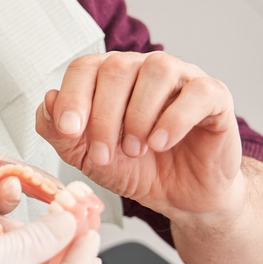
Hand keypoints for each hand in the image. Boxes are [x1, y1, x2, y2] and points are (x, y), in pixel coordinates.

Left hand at [36, 52, 244, 222]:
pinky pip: (197, 92)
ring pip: (157, 70)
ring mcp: (182, 78)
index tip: (68, 131)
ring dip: (138, 115)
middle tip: (105, 154)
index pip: (85, 67)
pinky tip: (161, 143)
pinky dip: (175, 119)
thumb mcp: (87, 157)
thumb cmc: (136, 169)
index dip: (72, 96)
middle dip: (104, 115)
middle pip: (117, 67)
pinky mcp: (215, 97)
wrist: (181, 197)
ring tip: (135, 149)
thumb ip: (60, 133)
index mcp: (111, 77)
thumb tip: (47, 99)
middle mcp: (145, 68)